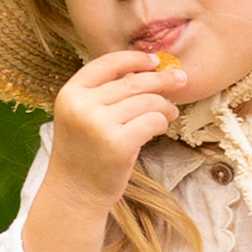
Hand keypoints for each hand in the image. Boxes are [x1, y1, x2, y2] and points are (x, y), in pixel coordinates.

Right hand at [47, 43, 187, 207]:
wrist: (74, 193)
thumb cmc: (84, 153)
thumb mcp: (82, 116)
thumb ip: (104, 94)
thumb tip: (147, 70)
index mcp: (70, 94)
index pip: (107, 63)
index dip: (134, 58)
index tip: (155, 60)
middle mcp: (82, 106)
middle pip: (134, 82)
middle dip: (162, 79)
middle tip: (181, 80)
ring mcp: (99, 125)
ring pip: (148, 101)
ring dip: (165, 106)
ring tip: (170, 113)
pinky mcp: (118, 144)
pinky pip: (153, 121)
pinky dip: (162, 123)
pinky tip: (160, 129)